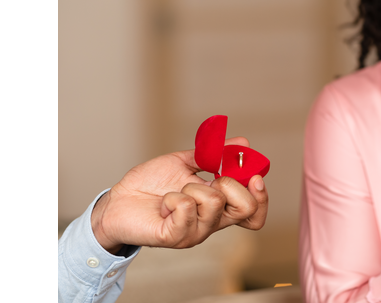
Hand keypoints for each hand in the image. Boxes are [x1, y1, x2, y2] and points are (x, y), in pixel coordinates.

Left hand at [90, 137, 268, 253]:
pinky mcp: (175, 236)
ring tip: (175, 192)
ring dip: (191, 187)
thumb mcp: (186, 163)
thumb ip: (214, 155)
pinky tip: (164, 203)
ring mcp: (195, 232)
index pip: (254, 213)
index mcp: (219, 208)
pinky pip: (186, 208)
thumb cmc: (150, 185)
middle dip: (230, 183)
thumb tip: (243, 143)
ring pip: (214, 201)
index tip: (253, 175)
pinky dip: (173, 197)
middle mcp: (212, 223)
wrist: (118, 200)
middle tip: (209, 179)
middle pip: (247, 209)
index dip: (262, 196)